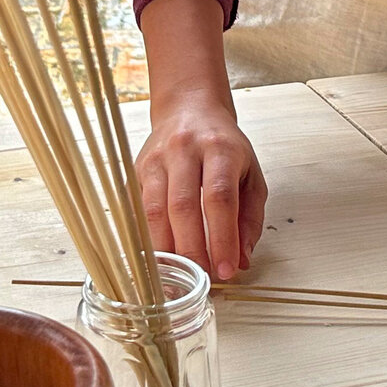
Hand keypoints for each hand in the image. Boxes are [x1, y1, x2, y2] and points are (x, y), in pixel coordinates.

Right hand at [136, 94, 265, 281]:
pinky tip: (158, 258)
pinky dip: (147, 238)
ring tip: (180, 276)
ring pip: (154, 210)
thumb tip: (242, 260)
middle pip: (182, 206)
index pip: (219, 198)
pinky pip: (138, 210)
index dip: (222, 238)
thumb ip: (250, 219)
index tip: (227, 269)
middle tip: (203, 278)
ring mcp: (155, 159)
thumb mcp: (251, 175)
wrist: (188, 109)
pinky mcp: (135, 170)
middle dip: (192, 249)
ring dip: (166, 249)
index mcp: (219, 148)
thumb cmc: (223, 146)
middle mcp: (184, 150)